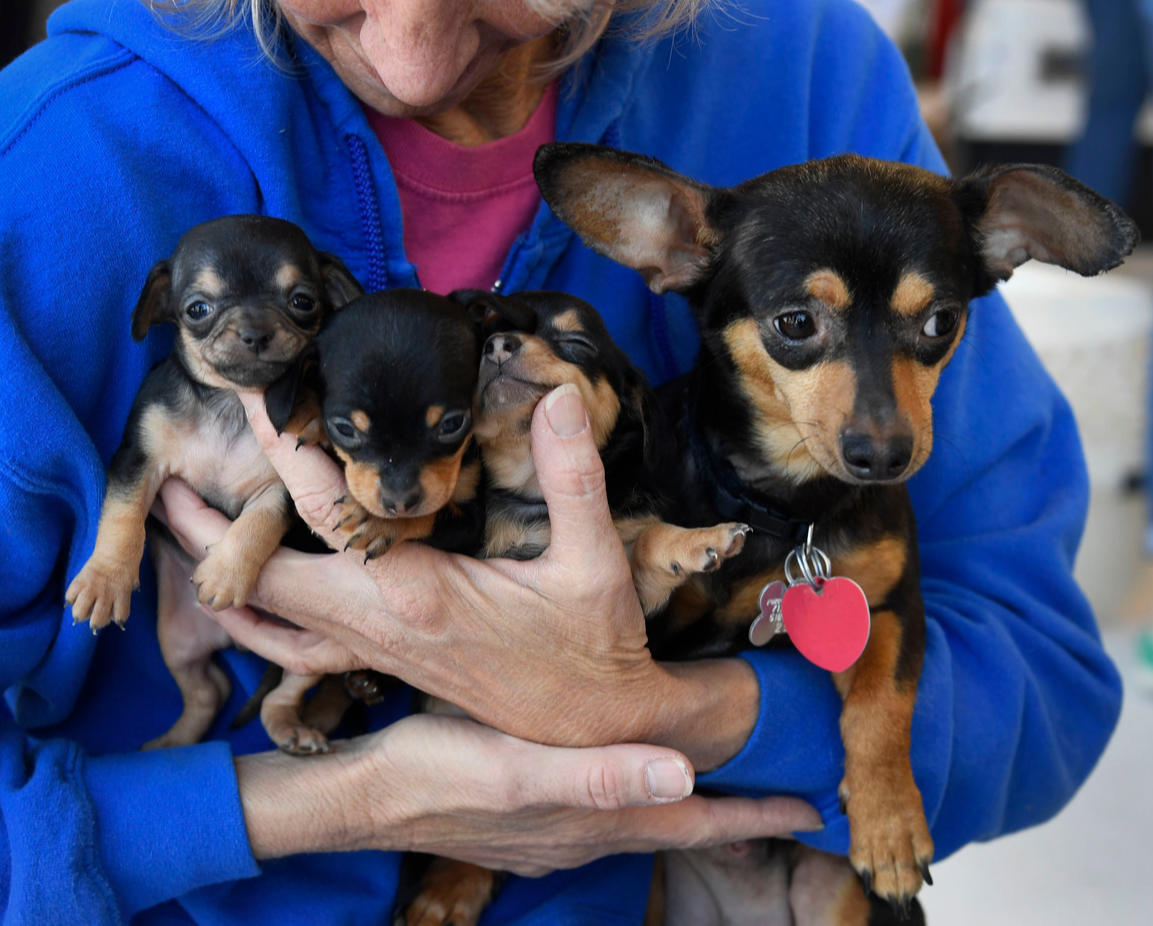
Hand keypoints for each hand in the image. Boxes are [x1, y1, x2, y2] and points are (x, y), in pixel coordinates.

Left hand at [157, 385, 759, 767]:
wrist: (590, 729)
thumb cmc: (592, 648)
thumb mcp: (593, 562)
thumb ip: (573, 476)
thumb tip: (559, 397)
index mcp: (418, 594)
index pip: (327, 515)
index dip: (286, 456)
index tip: (256, 402)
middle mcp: (380, 625)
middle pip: (265, 579)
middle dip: (210, 531)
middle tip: (166, 481)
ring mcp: (375, 651)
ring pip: (271, 619)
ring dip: (222, 576)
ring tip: (180, 537)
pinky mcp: (384, 664)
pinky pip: (297, 647)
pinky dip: (258, 620)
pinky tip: (242, 606)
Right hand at [236, 713, 822, 866]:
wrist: (370, 796)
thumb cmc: (441, 772)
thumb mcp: (517, 768)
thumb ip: (599, 774)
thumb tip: (684, 772)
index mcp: (596, 816)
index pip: (695, 818)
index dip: (755, 813)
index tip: (812, 805)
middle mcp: (586, 832)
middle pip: (678, 825)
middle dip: (733, 812)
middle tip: (780, 792)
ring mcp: (557, 832)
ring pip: (642, 820)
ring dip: (687, 807)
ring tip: (720, 786)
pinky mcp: (530, 821)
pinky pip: (603, 815)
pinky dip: (636, 801)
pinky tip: (628, 783)